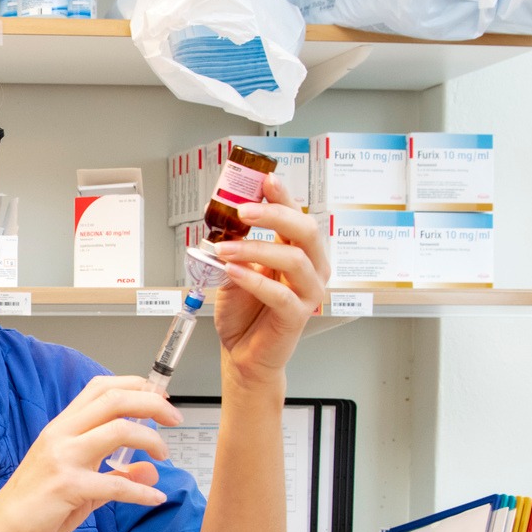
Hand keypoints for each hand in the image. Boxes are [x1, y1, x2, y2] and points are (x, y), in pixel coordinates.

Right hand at [0, 376, 180, 531]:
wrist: (1, 531)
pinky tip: (154, 498)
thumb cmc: (36, 506)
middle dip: (151, 404)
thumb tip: (150, 471)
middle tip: (173, 418)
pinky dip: (141, 491)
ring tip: (164, 455)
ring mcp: (62, 458)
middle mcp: (61, 435)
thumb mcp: (81, 483)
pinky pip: (115, 482)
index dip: (134, 386)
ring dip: (151, 440)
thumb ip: (115, 473)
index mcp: (62, 427)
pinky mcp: (66, 486)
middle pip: (114, 400)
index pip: (100, 389)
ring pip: (118, 430)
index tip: (159, 399)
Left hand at [210, 175, 329, 388]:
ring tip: (226, 249)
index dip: (282, 195)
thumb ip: (234, 245)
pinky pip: (280, 293)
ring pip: (293, 258)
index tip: (264, 179)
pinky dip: (254, 280)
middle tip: (244, 209)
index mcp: (297, 252)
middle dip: (274, 214)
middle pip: (305, 230)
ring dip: (255, 248)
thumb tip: (221, 219)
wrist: (242, 352)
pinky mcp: (297, 315)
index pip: (295, 215)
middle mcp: (310, 268)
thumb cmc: (243, 311)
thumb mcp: (234, 269)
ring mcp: (308, 292)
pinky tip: (233, 273)